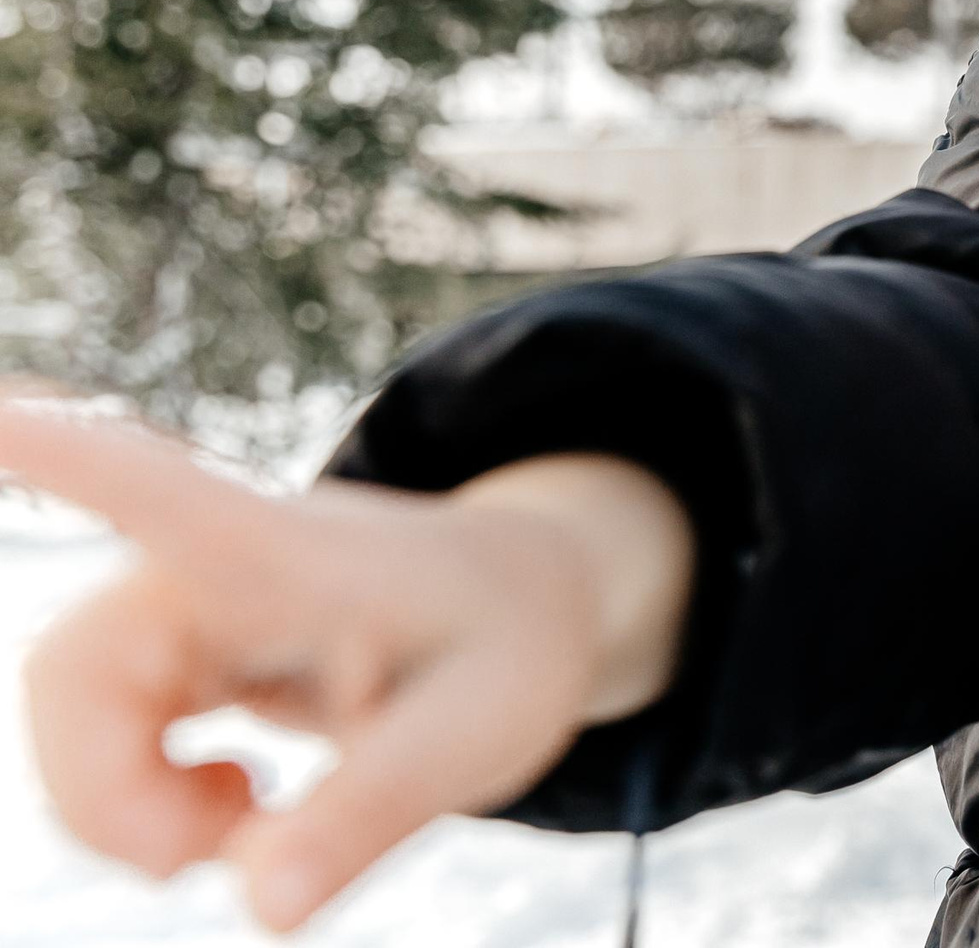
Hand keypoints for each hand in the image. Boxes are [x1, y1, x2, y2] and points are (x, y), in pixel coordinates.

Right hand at [0, 398, 692, 932]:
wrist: (534, 601)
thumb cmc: (513, 641)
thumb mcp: (478, 731)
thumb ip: (370, 814)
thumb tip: (260, 910)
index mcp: (283, 551)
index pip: (154, 492)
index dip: (64, 455)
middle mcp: (213, 567)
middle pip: (70, 674)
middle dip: (106, 795)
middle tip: (209, 857)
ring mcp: (191, 610)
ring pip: (74, 718)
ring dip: (130, 810)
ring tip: (252, 829)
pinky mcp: (187, 657)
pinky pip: (107, 741)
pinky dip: (151, 808)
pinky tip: (242, 810)